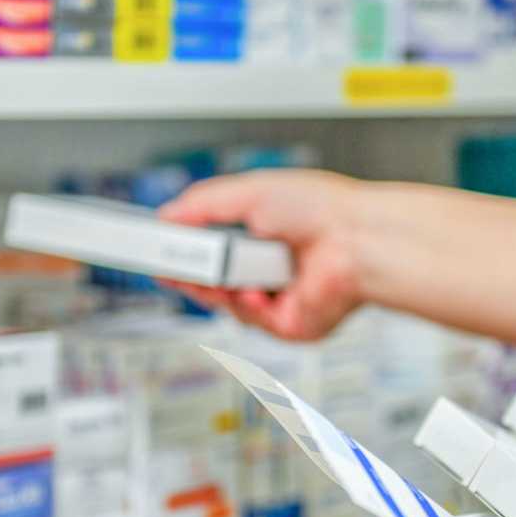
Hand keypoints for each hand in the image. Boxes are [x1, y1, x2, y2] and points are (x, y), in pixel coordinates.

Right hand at [158, 169, 367, 340]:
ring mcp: (281, 299)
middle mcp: (272, 269)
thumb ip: (201, 205)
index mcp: (264, 235)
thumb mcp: (247, 193)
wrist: (357, 239)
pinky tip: (252, 291)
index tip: (158, 251)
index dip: (186, 253)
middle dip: (188, 277)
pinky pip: (252, 322)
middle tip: (162, 268)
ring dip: (214, 291)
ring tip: (210, 274)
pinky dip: (246, 305)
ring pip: (228, 305)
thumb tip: (167, 215)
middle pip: (215, 283)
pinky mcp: (291, 324)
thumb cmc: (321, 209)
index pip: (214, 250)